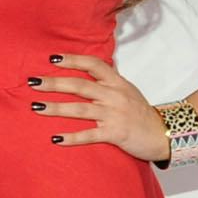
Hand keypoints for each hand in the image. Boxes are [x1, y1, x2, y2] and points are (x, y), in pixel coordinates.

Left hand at [31, 53, 171, 161]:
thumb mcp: (127, 90)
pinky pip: (89, 135)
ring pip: (80, 109)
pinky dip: (72, 137)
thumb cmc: (141, 112)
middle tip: (33, 82)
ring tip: (36, 107)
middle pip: (80, 85)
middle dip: (54, 83)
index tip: (51, 58)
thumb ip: (108, 80)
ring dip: (56, 108)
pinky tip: (55, 139)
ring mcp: (114, 114)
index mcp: (116, 82)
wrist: (164, 134)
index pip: (93, 64)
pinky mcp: (115, 134)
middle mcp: (114, 95)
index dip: (72, 59)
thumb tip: (89, 67)